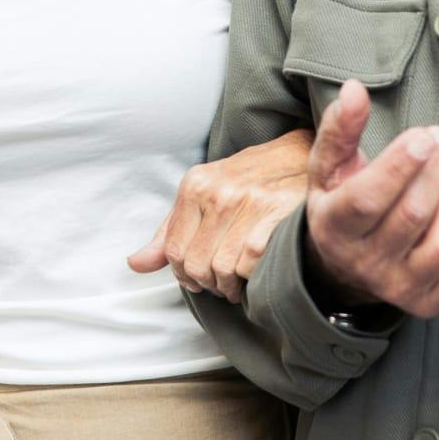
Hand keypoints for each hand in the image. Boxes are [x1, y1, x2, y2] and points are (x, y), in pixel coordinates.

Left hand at [128, 128, 312, 301]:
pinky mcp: (274, 215)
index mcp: (195, 184)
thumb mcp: (205, 194)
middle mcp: (218, 191)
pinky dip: (253, 276)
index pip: (174, 250)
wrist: (303, 155)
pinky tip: (258, 270)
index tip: (200, 278)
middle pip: (197, 265)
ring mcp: (247, 202)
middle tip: (223, 281)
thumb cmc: (252, 179)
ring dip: (232, 284)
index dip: (185, 274)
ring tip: (240, 279)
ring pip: (222, 269)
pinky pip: (250, 266)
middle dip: (210, 282)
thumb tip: (135, 263)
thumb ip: (171, 230)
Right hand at [302, 80, 438, 319]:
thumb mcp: (329, 165)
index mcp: (334, 226)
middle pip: (412, 216)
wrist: (342, 264)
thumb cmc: (340, 201)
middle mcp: (363, 263)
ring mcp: (396, 288)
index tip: (424, 135)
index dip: (399, 166)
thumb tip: (355, 88)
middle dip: (435, 170)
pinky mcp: (426, 302)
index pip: (368, 198)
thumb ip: (342, 126)